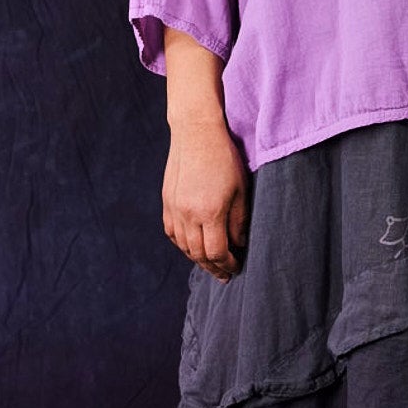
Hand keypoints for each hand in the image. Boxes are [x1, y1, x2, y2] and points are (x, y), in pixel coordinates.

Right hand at [162, 115, 249, 282]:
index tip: (236, 267)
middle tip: (224, 274)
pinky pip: (172, 233)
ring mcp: (174, 208)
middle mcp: (188, 214)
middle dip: (213, 267)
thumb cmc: (224, 159)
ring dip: (198, 258)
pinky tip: (193, 246)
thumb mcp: (241, 190)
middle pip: (198, 254)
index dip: (227, 264)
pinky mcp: (167, 202)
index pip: (216, 252)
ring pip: (183, 246)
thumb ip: (239, 221)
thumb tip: (238, 245)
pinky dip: (183, 244)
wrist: (196, 133)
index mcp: (210, 212)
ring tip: (211, 264)